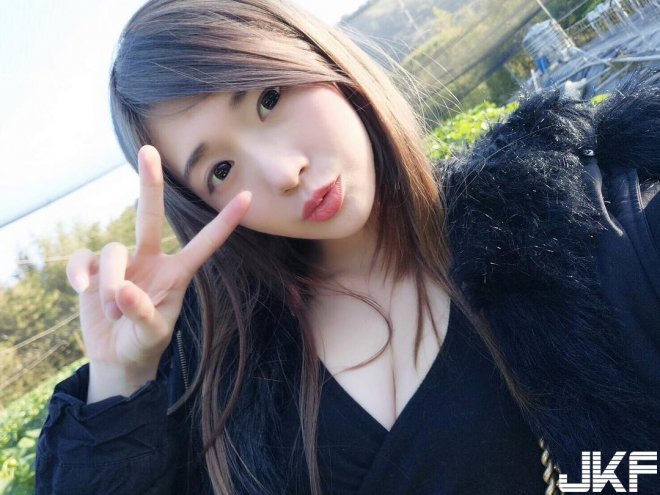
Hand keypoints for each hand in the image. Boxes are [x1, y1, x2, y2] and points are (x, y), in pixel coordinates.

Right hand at [66, 145, 250, 382]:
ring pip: (113, 251)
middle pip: (151, 216)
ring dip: (111, 282)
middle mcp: (150, 260)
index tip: (248, 196)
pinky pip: (84, 259)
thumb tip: (123, 290)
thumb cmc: (144, 344)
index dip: (224, 223)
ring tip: (115, 312)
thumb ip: (144, 314)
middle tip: (148, 151)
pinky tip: (81, 289)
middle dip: (150, 185)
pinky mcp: (93, 270)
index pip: (204, 244)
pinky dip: (79, 272)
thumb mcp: (153, 335)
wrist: (117, 357)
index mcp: (177, 273)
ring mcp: (121, 263)